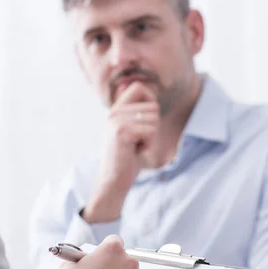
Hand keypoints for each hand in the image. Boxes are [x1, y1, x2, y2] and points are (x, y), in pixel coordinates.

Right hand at [83, 82, 159, 222]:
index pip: (140, 87)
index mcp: (116, 110)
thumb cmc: (128, 159)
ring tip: (136, 147)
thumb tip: (151, 91)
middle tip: (139, 141)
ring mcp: (116, 120)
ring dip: (151, 137)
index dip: (151, 101)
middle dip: (153, 127)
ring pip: (154, 119)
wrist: (114, 180)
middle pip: (153, 105)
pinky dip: (149, 145)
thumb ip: (139, 113)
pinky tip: (136, 152)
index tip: (147, 122)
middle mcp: (114, 112)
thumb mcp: (133, 133)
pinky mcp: (121, 131)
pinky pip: (151, 131)